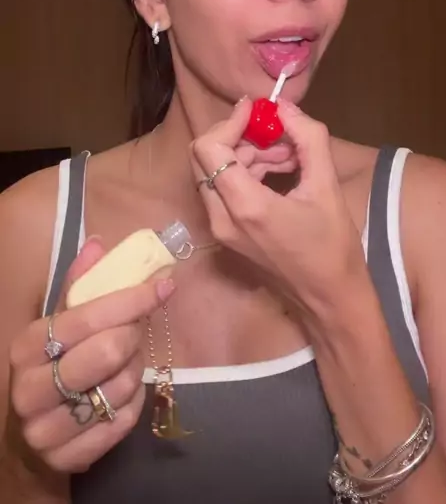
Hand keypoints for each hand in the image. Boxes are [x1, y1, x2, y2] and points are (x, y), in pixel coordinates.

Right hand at [9, 238, 173, 472]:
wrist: (29, 435)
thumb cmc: (50, 366)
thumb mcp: (58, 324)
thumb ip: (79, 286)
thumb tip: (99, 243)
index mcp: (27, 346)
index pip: (87, 316)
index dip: (131, 299)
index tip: (163, 286)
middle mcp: (29, 388)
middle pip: (108, 351)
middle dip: (133, 336)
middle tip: (136, 330)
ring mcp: (47, 428)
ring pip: (120, 388)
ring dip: (135, 370)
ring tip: (126, 363)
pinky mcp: (68, 457)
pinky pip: (123, 420)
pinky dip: (134, 402)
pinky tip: (123, 392)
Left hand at [191, 98, 365, 316]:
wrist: (330, 301)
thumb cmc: (333, 247)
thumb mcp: (327, 186)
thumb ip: (308, 138)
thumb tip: (285, 107)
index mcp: (245, 205)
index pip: (209, 148)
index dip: (229, 121)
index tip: (257, 111)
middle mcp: (222, 218)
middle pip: (203, 158)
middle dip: (236, 137)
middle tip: (273, 134)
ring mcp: (220, 230)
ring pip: (213, 173)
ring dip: (244, 155)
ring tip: (288, 155)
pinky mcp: (226, 236)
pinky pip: (222, 191)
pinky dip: (244, 173)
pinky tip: (280, 172)